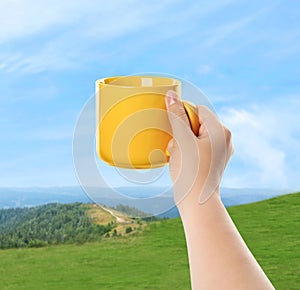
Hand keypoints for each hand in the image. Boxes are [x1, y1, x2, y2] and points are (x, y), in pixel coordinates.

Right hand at [165, 90, 233, 204]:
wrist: (197, 203)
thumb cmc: (191, 171)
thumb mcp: (181, 140)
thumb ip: (177, 116)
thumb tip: (171, 95)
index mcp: (221, 130)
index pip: (199, 110)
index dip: (183, 115)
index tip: (174, 128)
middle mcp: (224, 140)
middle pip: (197, 123)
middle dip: (182, 131)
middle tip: (176, 144)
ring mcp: (220, 152)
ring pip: (195, 136)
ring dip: (182, 142)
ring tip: (178, 155)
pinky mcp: (213, 162)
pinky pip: (197, 148)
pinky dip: (187, 151)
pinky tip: (181, 161)